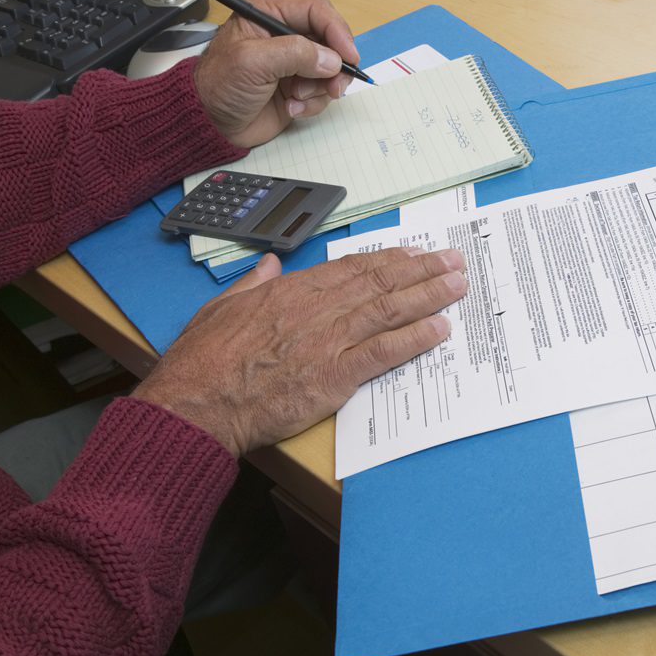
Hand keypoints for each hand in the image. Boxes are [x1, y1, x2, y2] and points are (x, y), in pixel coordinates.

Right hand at [134, 247, 466, 457]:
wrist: (196, 401)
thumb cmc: (203, 361)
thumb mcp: (221, 307)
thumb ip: (251, 283)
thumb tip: (268, 265)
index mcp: (291, 291)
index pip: (351, 268)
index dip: (388, 260)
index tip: (414, 253)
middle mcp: (316, 309)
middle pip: (380, 282)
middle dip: (422, 269)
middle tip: (453, 261)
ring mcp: (328, 340)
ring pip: (390, 309)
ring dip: (430, 296)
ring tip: (458, 287)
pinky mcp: (334, 375)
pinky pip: (384, 351)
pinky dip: (415, 338)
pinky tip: (439, 329)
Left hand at [193, 0, 361, 147]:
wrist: (209, 124)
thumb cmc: (218, 85)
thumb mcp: (252, 62)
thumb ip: (294, 53)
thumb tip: (332, 60)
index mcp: (269, 15)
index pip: (315, 10)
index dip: (336, 29)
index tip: (348, 55)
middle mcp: (285, 36)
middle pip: (330, 40)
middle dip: (335, 65)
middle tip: (334, 85)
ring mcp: (294, 64)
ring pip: (331, 69)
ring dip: (321, 88)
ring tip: (297, 98)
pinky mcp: (299, 88)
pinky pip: (323, 92)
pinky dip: (313, 104)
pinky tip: (292, 109)